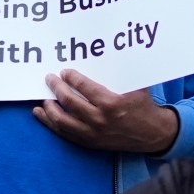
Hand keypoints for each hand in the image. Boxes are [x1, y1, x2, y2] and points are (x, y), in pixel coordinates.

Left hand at [34, 70, 177, 153]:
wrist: (152, 134)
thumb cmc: (143, 106)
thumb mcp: (137, 85)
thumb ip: (122, 71)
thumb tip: (109, 51)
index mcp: (111, 103)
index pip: (83, 87)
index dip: (71, 78)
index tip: (64, 71)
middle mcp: (100, 119)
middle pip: (69, 102)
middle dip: (57, 88)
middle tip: (50, 79)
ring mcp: (93, 133)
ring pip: (62, 120)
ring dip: (49, 108)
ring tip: (43, 97)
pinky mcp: (90, 142)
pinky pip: (65, 133)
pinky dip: (50, 124)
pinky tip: (41, 113)